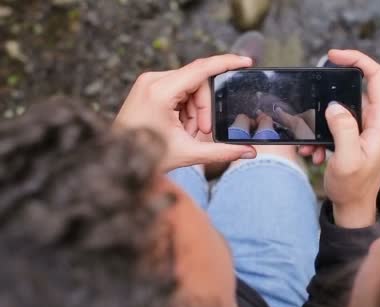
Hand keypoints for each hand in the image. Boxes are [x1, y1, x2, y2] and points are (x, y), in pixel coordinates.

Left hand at [115, 55, 256, 170]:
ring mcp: (148, 82)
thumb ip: (222, 151)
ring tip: (186, 132)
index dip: (227, 63)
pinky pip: (178, 89)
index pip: (202, 69)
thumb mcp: (188, 153)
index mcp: (160, 92)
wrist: (115, 159)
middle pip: (197, 82)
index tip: (246, 62)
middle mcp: (153, 80)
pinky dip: (185, 108)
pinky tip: (179, 126)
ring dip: (195, 110)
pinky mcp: (148, 87)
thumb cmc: (145, 156)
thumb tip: (250, 152)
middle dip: (204, 107)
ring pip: (189, 86)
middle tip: (202, 131)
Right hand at [322, 50, 379, 227]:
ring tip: (310, 143)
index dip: (357, 60)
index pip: (377, 76)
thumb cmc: (354, 188)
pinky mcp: (356, 136)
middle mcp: (378, 121)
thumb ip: (343, 130)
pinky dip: (321, 134)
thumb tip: (335, 106)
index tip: (333, 56)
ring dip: (321, 121)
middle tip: (310, 100)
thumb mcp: (347, 160)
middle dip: (329, 95)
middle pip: (356, 88)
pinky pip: (336, 123)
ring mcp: (367, 128)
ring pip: (341, 107)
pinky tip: (313, 153)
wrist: (354, 208)